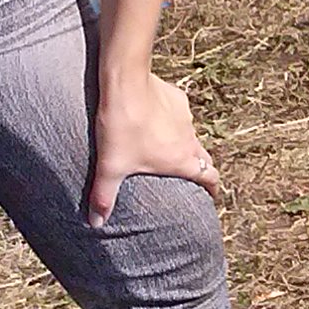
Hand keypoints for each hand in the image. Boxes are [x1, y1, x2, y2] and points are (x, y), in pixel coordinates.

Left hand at [88, 72, 218, 227]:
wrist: (126, 84)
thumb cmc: (122, 128)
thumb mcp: (110, 167)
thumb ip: (104, 197)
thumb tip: (96, 224)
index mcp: (181, 160)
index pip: (209, 177)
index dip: (212, 188)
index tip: (211, 195)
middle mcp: (189, 140)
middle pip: (203, 158)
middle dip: (200, 168)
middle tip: (189, 176)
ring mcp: (185, 118)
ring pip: (189, 136)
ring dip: (181, 143)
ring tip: (162, 147)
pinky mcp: (176, 98)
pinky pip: (178, 114)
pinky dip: (170, 121)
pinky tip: (151, 119)